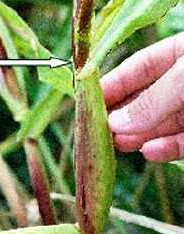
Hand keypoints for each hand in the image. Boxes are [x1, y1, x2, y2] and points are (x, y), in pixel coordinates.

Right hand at [101, 32, 183, 161]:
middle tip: (97, 129)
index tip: (88, 99)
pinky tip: (149, 151)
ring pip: (161, 123)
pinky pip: (183, 142)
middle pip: (145, 99)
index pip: (139, 68)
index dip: (113, 83)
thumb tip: (114, 123)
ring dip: (138, 135)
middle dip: (121, 115)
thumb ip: (152, 100)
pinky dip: (166, 148)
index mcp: (181, 54)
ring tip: (115, 145)